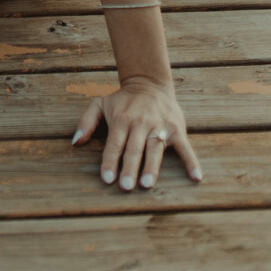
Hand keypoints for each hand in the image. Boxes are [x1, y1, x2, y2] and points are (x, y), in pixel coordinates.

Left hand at [73, 78, 200, 191]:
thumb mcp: (100, 104)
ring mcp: (160, 126)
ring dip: (152, 167)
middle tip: (126, 187)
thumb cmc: (122, 101)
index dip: (110, 161)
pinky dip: (191, 161)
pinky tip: (195, 177)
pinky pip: (185, 147)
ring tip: (147, 184)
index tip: (107, 179)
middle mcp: (140, 123)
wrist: (150, 83)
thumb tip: (75, 142)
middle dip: (129, 167)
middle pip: (134, 148)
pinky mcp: (176, 129)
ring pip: (155, 149)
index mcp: (122, 119)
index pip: (114, 143)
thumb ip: (86, 121)